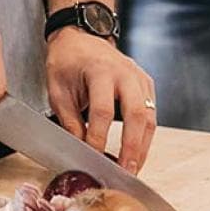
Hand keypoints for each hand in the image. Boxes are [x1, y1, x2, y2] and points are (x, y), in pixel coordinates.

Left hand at [44, 28, 156, 173]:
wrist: (80, 38)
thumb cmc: (67, 62)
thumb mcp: (58, 91)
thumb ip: (70, 122)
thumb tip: (81, 152)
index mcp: (100, 70)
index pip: (103, 111)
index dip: (99, 138)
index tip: (94, 160)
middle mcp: (125, 72)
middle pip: (136, 114)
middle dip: (131, 147)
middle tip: (125, 172)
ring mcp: (139, 77)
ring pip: (149, 116)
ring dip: (142, 146)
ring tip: (133, 170)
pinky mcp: (146, 85)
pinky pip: (151, 113)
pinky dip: (146, 136)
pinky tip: (138, 153)